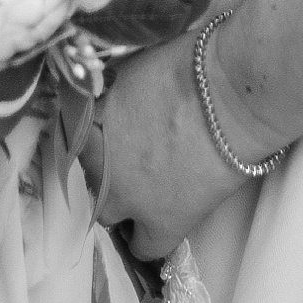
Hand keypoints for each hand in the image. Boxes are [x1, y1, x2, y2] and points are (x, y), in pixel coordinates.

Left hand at [80, 0, 263, 259]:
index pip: (67, 136)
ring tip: (151, 188)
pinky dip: (150, 239)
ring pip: (107, 214)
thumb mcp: (138, 57)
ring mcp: (127, 194)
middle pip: (86, 175)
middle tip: (135, 155)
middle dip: (105, 167)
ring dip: (124, 203)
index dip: (89, 136)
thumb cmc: (196, 54)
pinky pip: (144, 248)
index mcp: (87, 113)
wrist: (235, 87)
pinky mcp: (163, 221)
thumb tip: (107, 75)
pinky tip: (164, 223)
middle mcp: (96, 157)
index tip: (108, 133)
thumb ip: (115, 77)